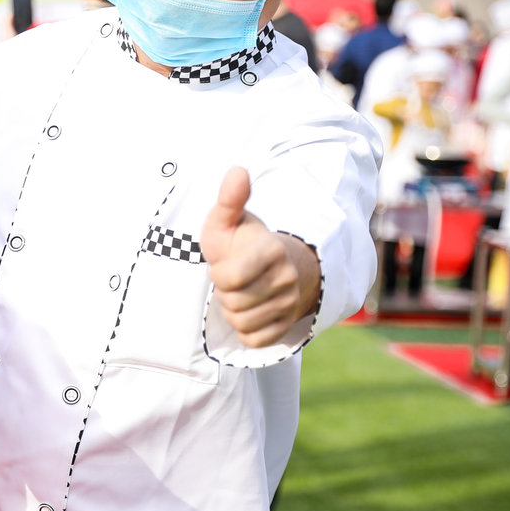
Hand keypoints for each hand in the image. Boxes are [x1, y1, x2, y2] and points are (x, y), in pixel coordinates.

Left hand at [201, 167, 321, 347]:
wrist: (277, 267)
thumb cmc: (243, 243)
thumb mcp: (229, 220)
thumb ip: (229, 199)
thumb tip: (238, 170)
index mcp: (272, 250)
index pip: (229, 278)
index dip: (219, 273)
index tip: (225, 263)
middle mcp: (287, 278)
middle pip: (233, 302)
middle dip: (225, 292)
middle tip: (234, 279)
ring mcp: (290, 304)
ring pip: (242, 322)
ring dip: (233, 310)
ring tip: (242, 292)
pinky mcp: (287, 326)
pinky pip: (254, 340)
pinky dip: (245, 329)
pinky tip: (250, 310)